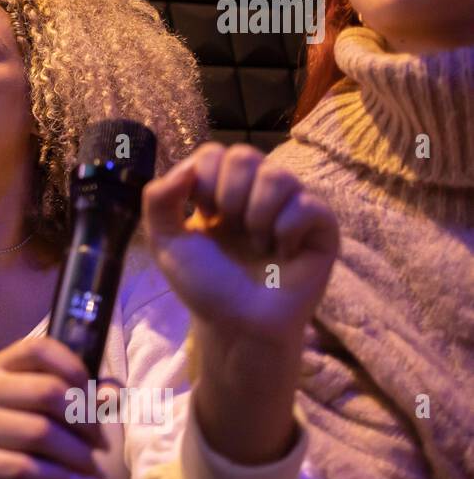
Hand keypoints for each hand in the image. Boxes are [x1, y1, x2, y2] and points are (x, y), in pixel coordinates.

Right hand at [0, 335, 107, 478]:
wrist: (5, 478)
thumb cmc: (39, 430)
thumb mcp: (65, 406)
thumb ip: (91, 394)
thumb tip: (111, 394)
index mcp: (4, 365)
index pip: (40, 349)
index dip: (75, 369)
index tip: (97, 398)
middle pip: (47, 391)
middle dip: (84, 419)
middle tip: (101, 442)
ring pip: (39, 432)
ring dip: (77, 453)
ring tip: (94, 466)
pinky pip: (25, 468)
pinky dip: (61, 478)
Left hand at [142, 142, 338, 463]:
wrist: (237, 325)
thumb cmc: (205, 286)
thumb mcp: (166, 242)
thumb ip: (158, 200)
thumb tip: (186, 169)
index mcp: (220, 191)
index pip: (214, 153)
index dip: (204, 179)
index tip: (203, 214)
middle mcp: (256, 192)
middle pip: (244, 155)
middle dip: (228, 194)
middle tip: (229, 228)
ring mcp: (291, 206)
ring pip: (277, 176)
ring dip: (256, 215)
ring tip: (256, 245)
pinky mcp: (321, 227)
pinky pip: (307, 205)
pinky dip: (287, 231)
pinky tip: (282, 254)